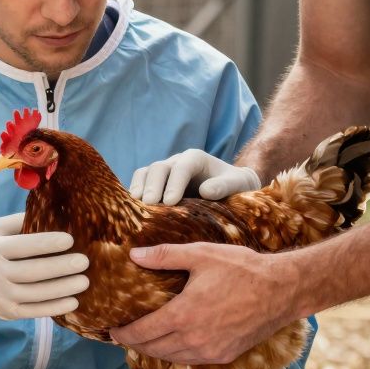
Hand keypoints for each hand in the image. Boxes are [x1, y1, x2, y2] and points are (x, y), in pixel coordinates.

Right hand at [0, 213, 89, 320]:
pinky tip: (72, 301)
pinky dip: (54, 307)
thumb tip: (49, 212)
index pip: (23, 246)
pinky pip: (34, 311)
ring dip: (64, 288)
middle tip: (84, 262)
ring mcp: (0, 296)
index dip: (48, 243)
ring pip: (37, 293)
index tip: (70, 240)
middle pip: (34, 271)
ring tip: (84, 281)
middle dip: (62, 267)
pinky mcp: (6, 312)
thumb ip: (17, 223)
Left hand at [109, 243, 299, 363]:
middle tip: (123, 335)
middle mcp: (194, 339)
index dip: (122, 334)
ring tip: (144, 339)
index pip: (142, 333)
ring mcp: (211, 351)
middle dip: (135, 344)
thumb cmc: (242, 269)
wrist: (282, 290)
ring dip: (155, 351)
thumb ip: (163, 256)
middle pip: (153, 349)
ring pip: (171, 358)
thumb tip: (134, 255)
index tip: (111, 330)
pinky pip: (191, 359)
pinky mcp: (225, 356)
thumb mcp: (200, 255)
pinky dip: (176, 354)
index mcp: (183, 315)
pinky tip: (173, 342)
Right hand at [129, 149, 260, 204]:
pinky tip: (132, 209)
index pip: (182, 167)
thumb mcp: (237, 184)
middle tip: (149, 205)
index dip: (174, 183)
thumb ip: (224, 186)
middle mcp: (177, 162)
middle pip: (158, 168)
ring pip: (145, 173)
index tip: (170, 202)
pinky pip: (140, 183)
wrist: (230, 188)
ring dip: (139, 188)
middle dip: (153, 186)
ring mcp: (164, 172)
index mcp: (196, 159)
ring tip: (136, 206)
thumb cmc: (236, 186)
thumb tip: (205, 191)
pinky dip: (135, 193)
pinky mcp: (156, 183)